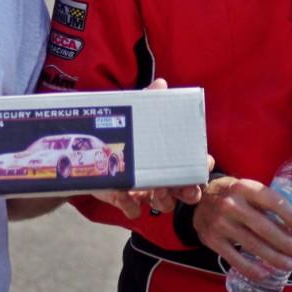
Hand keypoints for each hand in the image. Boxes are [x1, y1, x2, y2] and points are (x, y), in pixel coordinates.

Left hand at [93, 77, 213, 216]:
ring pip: (162, 202)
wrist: (86, 150)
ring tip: (157, 192)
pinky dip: (131, 205)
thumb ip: (149, 101)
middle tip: (189, 190)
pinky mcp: (123, 197)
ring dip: (164, 200)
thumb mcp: (135, 115)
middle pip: (183, 189)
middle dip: (190, 192)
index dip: (201, 166)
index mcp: (166, 155)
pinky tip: (126, 198)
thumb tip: (161, 83)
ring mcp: (143, 188)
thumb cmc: (121, 132)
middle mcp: (160, 174)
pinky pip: (132, 208)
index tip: (205, 163)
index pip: (192, 163)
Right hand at [193, 175, 291, 279]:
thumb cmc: (231, 194)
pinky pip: (235, 259)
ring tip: (288, 265)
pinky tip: (264, 273)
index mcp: (242, 187)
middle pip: (263, 227)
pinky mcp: (212, 239)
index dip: (289, 214)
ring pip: (252, 245)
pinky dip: (251, 269)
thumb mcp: (245, 189)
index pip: (270, 200)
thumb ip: (264, 202)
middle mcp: (230, 204)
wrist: (199, 198)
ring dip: (274, 258)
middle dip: (284, 242)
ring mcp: (219, 223)